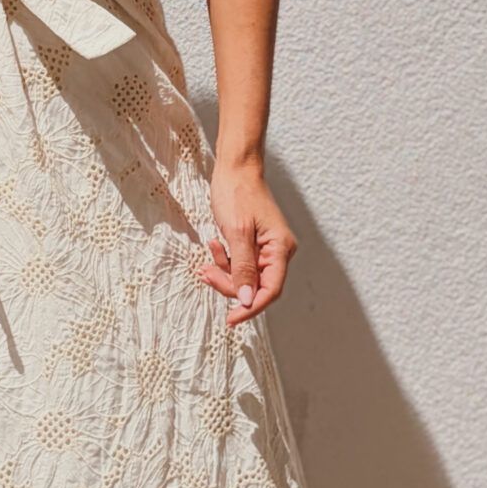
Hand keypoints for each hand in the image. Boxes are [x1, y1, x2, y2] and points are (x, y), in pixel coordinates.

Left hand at [196, 157, 295, 325]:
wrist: (235, 168)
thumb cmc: (237, 194)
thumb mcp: (236, 232)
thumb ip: (243, 269)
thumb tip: (248, 301)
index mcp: (280, 248)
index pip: (270, 290)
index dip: (250, 308)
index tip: (230, 319)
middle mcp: (279, 251)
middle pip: (256, 286)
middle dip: (229, 285)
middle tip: (206, 274)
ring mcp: (268, 248)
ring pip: (246, 277)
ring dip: (224, 273)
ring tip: (206, 259)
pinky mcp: (256, 244)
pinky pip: (242, 264)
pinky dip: (225, 262)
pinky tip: (214, 247)